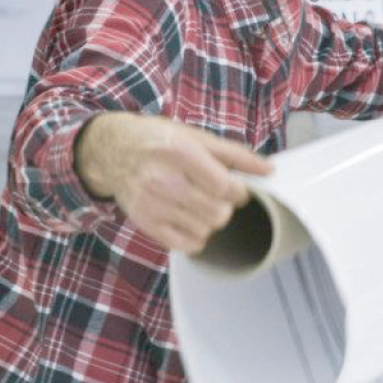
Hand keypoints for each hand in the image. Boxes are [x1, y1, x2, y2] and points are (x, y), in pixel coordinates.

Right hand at [75, 112, 273, 253]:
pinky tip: (191, 220)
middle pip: (217, 212)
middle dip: (226, 206)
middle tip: (219, 197)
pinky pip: (186, 245)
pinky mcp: (145, 223)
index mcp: (181, 153)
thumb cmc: (160, 140)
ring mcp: (152, 205)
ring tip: (202, 205)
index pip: (225, 187)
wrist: (113, 150)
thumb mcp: (198, 137)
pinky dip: (197, 237)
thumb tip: (269, 170)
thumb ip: (237, 155)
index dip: (239, 191)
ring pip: (205, 230)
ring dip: (212, 221)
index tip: (236, 189)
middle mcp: (163, 180)